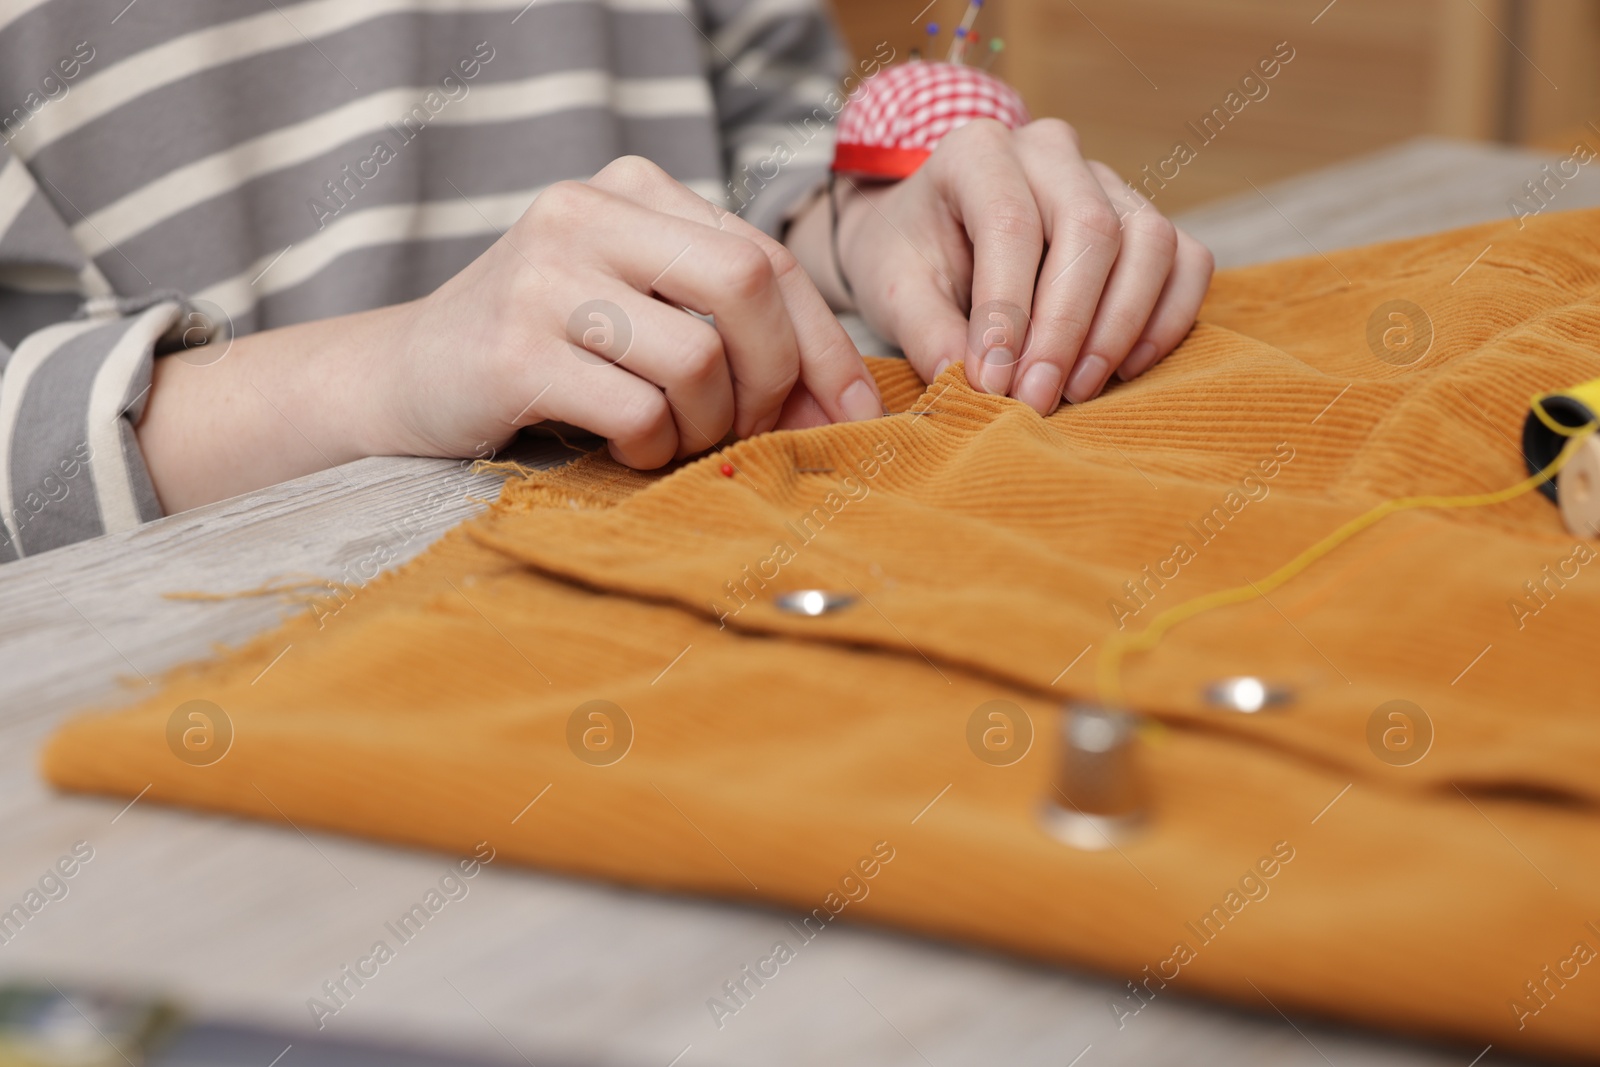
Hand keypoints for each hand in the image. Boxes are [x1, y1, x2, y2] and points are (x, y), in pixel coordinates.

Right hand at [382, 156, 881, 467]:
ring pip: (698, 359)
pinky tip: (627, 448)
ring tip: (673, 437)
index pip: (765, 256)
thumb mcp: (641, 311)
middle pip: (746, 284)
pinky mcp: (512, 350)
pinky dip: (653, 450)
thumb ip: (731, 330)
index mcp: (631, 189)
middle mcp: (585, 212)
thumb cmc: (549, 349)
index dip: (823, 343)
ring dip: (707, 424)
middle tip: (751, 426)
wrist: (407, 377)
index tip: (852, 411)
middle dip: (773, 377)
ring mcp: (543, 277)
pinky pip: (638, 412)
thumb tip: (844, 403)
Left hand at [831, 118, 1213, 413]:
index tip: (993, 384)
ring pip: (1149, 242)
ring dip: (1120, 328)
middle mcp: (1049, 151)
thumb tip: (971, 383)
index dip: (1007, 309)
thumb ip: (925, 332)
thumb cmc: (907, 259)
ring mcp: (1106, 180)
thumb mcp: (892, 291)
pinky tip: (1124, 371)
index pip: (1011, 223)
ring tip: (1075, 392)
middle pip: (1092, 229)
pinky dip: (1166, 320)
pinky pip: (1187, 261)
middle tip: (1036, 399)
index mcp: (978, 151)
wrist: (925, 237)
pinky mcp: (1142, 218)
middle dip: (1068, 327)